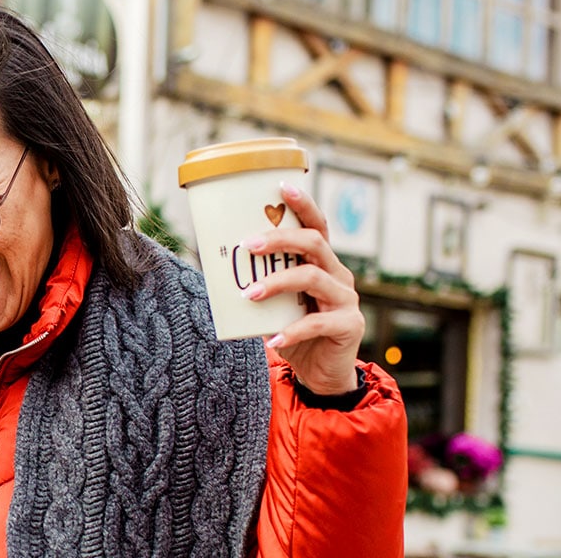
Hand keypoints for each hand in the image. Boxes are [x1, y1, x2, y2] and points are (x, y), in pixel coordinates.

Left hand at [240, 181, 364, 395]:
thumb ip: (256, 283)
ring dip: (277, 282)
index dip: (303, 205)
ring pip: (314, 278)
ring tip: (248, 294)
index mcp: (321, 263)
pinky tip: (273, 339)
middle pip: (314, 243)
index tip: (282, 186)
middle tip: (247, 244)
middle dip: (280, 238)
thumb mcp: (274, 304)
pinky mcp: (349, 326)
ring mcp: (346, 300)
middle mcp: (338, 275)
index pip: (316, 226)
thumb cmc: (292, 330)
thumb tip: (211, 266)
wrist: (321, 373)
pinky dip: (293, 330)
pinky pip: (319, 323)